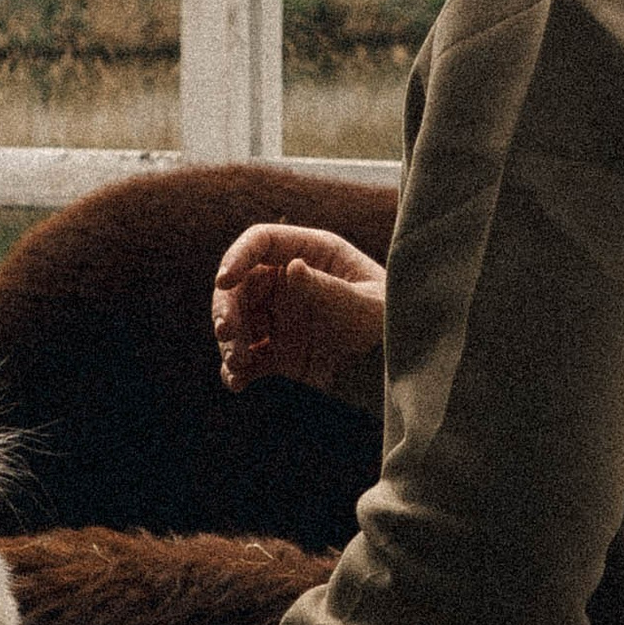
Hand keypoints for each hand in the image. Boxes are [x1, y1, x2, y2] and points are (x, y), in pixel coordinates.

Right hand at [213, 222, 387, 394]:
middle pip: (240, 285)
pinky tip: (236, 382)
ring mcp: (283, 318)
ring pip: (238, 321)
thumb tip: (292, 267)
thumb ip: (328, 290)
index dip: (238, 257)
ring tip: (237, 365)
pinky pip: (247, 357)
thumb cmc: (391, 324)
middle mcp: (291, 282)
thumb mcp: (366, 306)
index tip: (224, 280)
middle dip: (227, 308)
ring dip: (229, 342)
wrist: (399, 370)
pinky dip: (235, 369)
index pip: (262, 242)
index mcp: (313, 254)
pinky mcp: (280, 352)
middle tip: (226, 334)